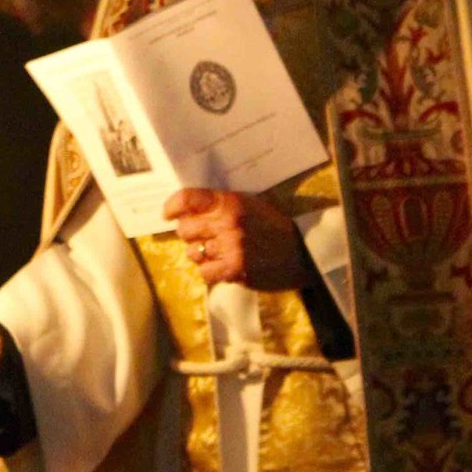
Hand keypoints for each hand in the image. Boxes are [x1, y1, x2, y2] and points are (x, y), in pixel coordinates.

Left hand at [163, 188, 310, 290]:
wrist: (303, 252)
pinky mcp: (234, 269)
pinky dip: (210, 271)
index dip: (172, 206)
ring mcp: (230, 247)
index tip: (168, 214)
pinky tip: (223, 267)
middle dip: (191, 234)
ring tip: (219, 252)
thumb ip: (220, 205)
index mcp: (230, 202)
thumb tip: (186, 210)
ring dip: (201, 254)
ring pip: (193, 252)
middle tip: (205, 237)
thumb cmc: (274, 227)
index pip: (188, 199)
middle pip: (185, 229)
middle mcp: (227, 222)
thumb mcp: (250, 205)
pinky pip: (204, 272)